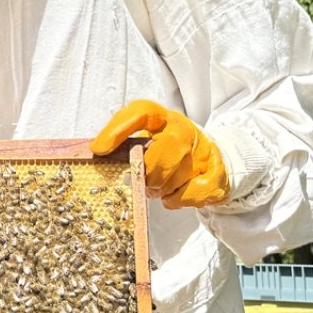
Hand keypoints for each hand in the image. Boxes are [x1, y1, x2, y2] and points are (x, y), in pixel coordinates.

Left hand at [90, 99, 229, 208]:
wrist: (213, 157)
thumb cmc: (169, 149)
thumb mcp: (147, 137)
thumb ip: (124, 143)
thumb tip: (97, 153)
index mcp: (162, 117)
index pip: (140, 113)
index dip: (117, 130)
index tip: (99, 149)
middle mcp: (183, 130)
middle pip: (159, 155)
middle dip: (146, 174)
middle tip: (142, 180)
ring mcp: (203, 152)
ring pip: (171, 180)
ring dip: (159, 189)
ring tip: (159, 184)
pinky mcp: (215, 175)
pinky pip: (187, 195)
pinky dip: (175, 199)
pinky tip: (174, 191)